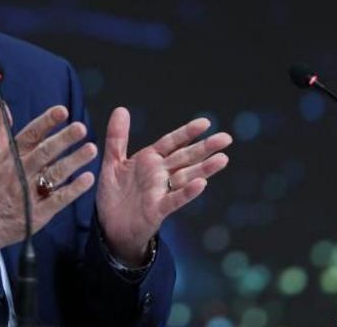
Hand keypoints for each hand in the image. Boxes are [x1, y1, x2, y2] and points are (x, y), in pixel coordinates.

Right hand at [0, 104, 97, 251]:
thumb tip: (1, 104)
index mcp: (10, 156)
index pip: (30, 135)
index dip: (46, 122)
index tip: (62, 111)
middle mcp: (21, 172)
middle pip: (45, 152)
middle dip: (63, 139)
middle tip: (81, 128)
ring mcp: (30, 193)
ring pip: (55, 174)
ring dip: (74, 161)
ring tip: (91, 149)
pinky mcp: (38, 212)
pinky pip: (59, 199)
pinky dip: (74, 189)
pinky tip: (88, 178)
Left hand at [96, 107, 231, 264]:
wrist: (110, 228)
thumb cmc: (114, 195)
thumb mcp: (112, 162)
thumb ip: (117, 138)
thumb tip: (121, 108)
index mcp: (150, 160)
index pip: (172, 142)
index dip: (187, 133)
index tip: (205, 123)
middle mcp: (159, 174)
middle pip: (185, 157)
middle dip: (205, 147)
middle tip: (227, 138)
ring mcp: (161, 191)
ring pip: (186, 176)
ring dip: (204, 168)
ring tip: (223, 158)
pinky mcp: (158, 210)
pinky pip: (174, 199)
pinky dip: (187, 192)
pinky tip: (202, 184)